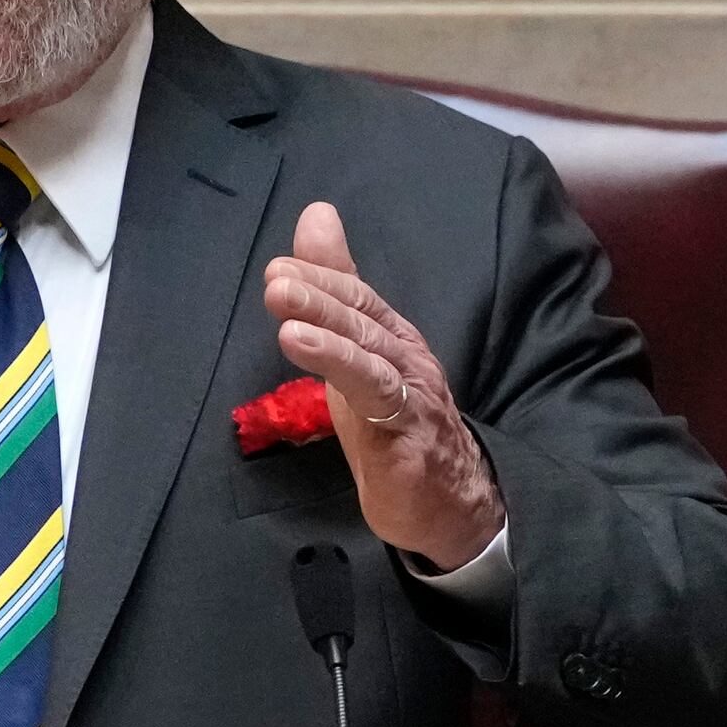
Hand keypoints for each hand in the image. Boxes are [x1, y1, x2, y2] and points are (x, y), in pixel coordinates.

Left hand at [262, 199, 502, 571]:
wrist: (451, 504)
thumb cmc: (396, 431)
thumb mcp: (356, 366)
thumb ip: (334, 305)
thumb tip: (316, 223)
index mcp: (392, 341)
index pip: (358, 298)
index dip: (320, 277)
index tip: (281, 265)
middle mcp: (406, 357)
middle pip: (362, 314)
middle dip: (318, 290)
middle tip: (276, 276)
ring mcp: (411, 392)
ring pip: (367, 346)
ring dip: (323, 321)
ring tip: (281, 300)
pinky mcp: (406, 430)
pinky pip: (373, 390)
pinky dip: (338, 364)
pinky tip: (301, 346)